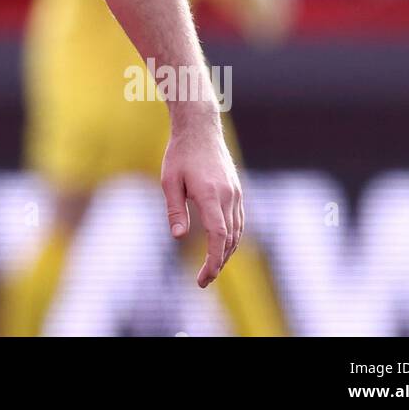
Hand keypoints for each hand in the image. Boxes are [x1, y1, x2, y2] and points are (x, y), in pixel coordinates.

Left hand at [161, 113, 242, 287]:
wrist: (200, 128)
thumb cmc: (180, 153)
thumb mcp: (169, 180)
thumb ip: (175, 209)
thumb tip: (179, 237)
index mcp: (211, 194)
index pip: (218, 236)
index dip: (213, 260)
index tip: (204, 278)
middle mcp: (228, 196)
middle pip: (229, 239)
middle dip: (218, 263)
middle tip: (203, 280)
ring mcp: (236, 193)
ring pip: (237, 232)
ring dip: (226, 252)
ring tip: (211, 268)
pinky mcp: (237, 191)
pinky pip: (239, 221)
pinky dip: (232, 238)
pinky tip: (222, 246)